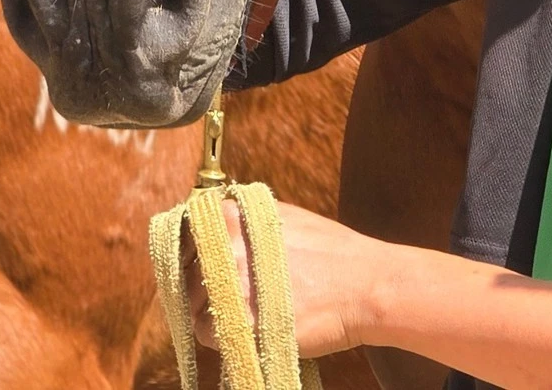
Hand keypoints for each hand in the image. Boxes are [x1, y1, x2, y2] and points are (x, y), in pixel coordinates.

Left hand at [187, 198, 383, 361]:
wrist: (366, 286)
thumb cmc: (331, 252)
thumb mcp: (283, 217)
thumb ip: (244, 220)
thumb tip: (214, 226)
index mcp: (232, 216)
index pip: (185, 233)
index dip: (190, 252)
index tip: (199, 264)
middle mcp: (225, 247)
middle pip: (186, 271)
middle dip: (200, 285)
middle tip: (226, 294)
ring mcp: (232, 285)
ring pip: (193, 305)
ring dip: (211, 312)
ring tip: (244, 312)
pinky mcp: (243, 321)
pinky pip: (208, 332)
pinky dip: (220, 335)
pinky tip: (247, 327)